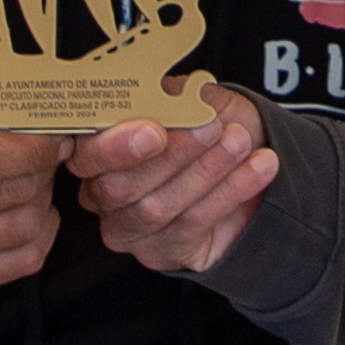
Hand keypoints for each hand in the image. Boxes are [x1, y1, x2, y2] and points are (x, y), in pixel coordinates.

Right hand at [0, 87, 73, 292]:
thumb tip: (28, 94)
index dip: (31, 149)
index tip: (54, 136)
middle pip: (7, 195)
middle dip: (41, 170)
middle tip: (46, 152)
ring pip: (20, 231)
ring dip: (43, 201)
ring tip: (35, 179)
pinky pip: (17, 264)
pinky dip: (39, 236)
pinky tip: (31, 213)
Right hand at [69, 82, 281, 279]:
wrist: (245, 159)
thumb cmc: (208, 124)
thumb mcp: (193, 98)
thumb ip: (174, 96)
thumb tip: (174, 94)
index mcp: (95, 150)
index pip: (86, 154)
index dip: (116, 147)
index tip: (156, 131)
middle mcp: (101, 193)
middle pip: (119, 187)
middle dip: (171, 156)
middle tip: (210, 128)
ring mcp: (129, 228)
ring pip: (157, 208)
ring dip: (206, 171)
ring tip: (240, 142)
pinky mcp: (161, 251)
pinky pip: (193, 225)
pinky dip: (230, 192)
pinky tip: (258, 167)